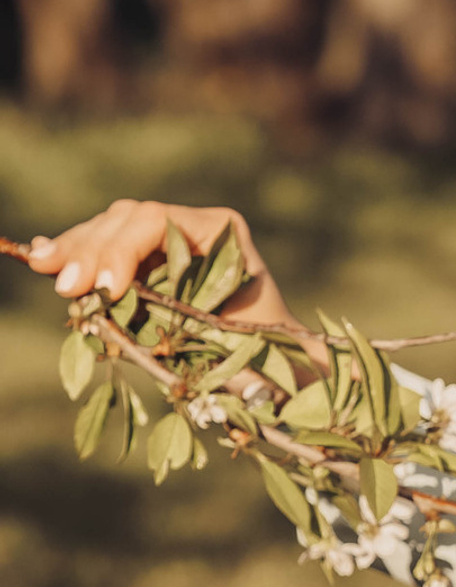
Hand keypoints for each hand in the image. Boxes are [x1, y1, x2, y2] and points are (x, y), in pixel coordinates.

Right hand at [24, 200, 324, 365]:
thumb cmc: (262, 352)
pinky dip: (78, 255)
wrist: (280, 367)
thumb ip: (169, 308)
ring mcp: (171, 239)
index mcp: (222, 230)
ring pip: (109, 230)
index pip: (155, 221)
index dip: (121, 249)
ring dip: (74, 251)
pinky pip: (107, 248)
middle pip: (126, 220)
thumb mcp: (221, 328)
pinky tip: (45, 257)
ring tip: (43, 267)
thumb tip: (106, 294)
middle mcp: (195, 226)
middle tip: (64, 286)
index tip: (107, 288)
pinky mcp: (151, 259)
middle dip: (90, 251)